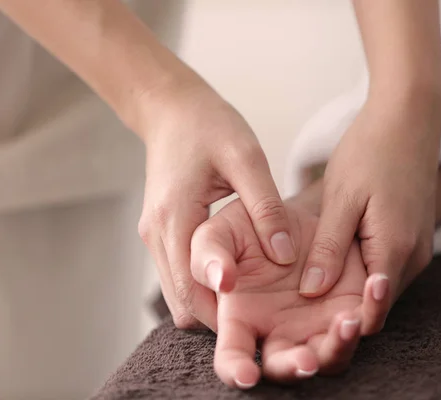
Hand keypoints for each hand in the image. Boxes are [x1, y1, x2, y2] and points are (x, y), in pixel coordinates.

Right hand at [137, 83, 296, 330]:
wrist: (171, 108)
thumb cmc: (210, 126)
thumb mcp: (247, 159)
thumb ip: (266, 208)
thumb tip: (285, 257)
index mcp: (175, 217)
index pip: (192, 289)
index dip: (224, 313)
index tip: (260, 320)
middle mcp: (156, 234)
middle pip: (182, 301)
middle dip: (220, 315)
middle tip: (265, 317)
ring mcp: (155, 235)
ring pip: (180, 292)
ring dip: (213, 302)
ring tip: (255, 302)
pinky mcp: (162, 232)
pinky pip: (180, 274)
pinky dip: (205, 284)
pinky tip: (238, 276)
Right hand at [190, 195, 388, 387]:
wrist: (293, 213)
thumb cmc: (247, 225)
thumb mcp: (221, 231)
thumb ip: (210, 253)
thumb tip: (222, 280)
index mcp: (243, 320)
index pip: (234, 356)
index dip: (236, 370)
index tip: (246, 375)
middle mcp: (281, 332)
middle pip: (289, 367)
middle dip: (296, 368)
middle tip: (305, 360)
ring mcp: (317, 324)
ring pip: (333, 355)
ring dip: (341, 345)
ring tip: (347, 319)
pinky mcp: (351, 306)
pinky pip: (368, 318)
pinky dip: (375, 306)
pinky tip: (376, 283)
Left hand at [298, 98, 440, 329]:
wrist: (410, 118)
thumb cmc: (372, 151)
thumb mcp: (342, 198)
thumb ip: (329, 247)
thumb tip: (312, 292)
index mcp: (396, 249)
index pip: (373, 312)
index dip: (342, 328)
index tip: (307, 335)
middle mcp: (414, 256)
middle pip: (377, 304)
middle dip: (343, 315)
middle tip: (299, 321)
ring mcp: (417, 247)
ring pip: (380, 286)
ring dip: (351, 293)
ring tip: (309, 296)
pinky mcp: (412, 237)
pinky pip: (385, 267)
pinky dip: (361, 273)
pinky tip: (333, 264)